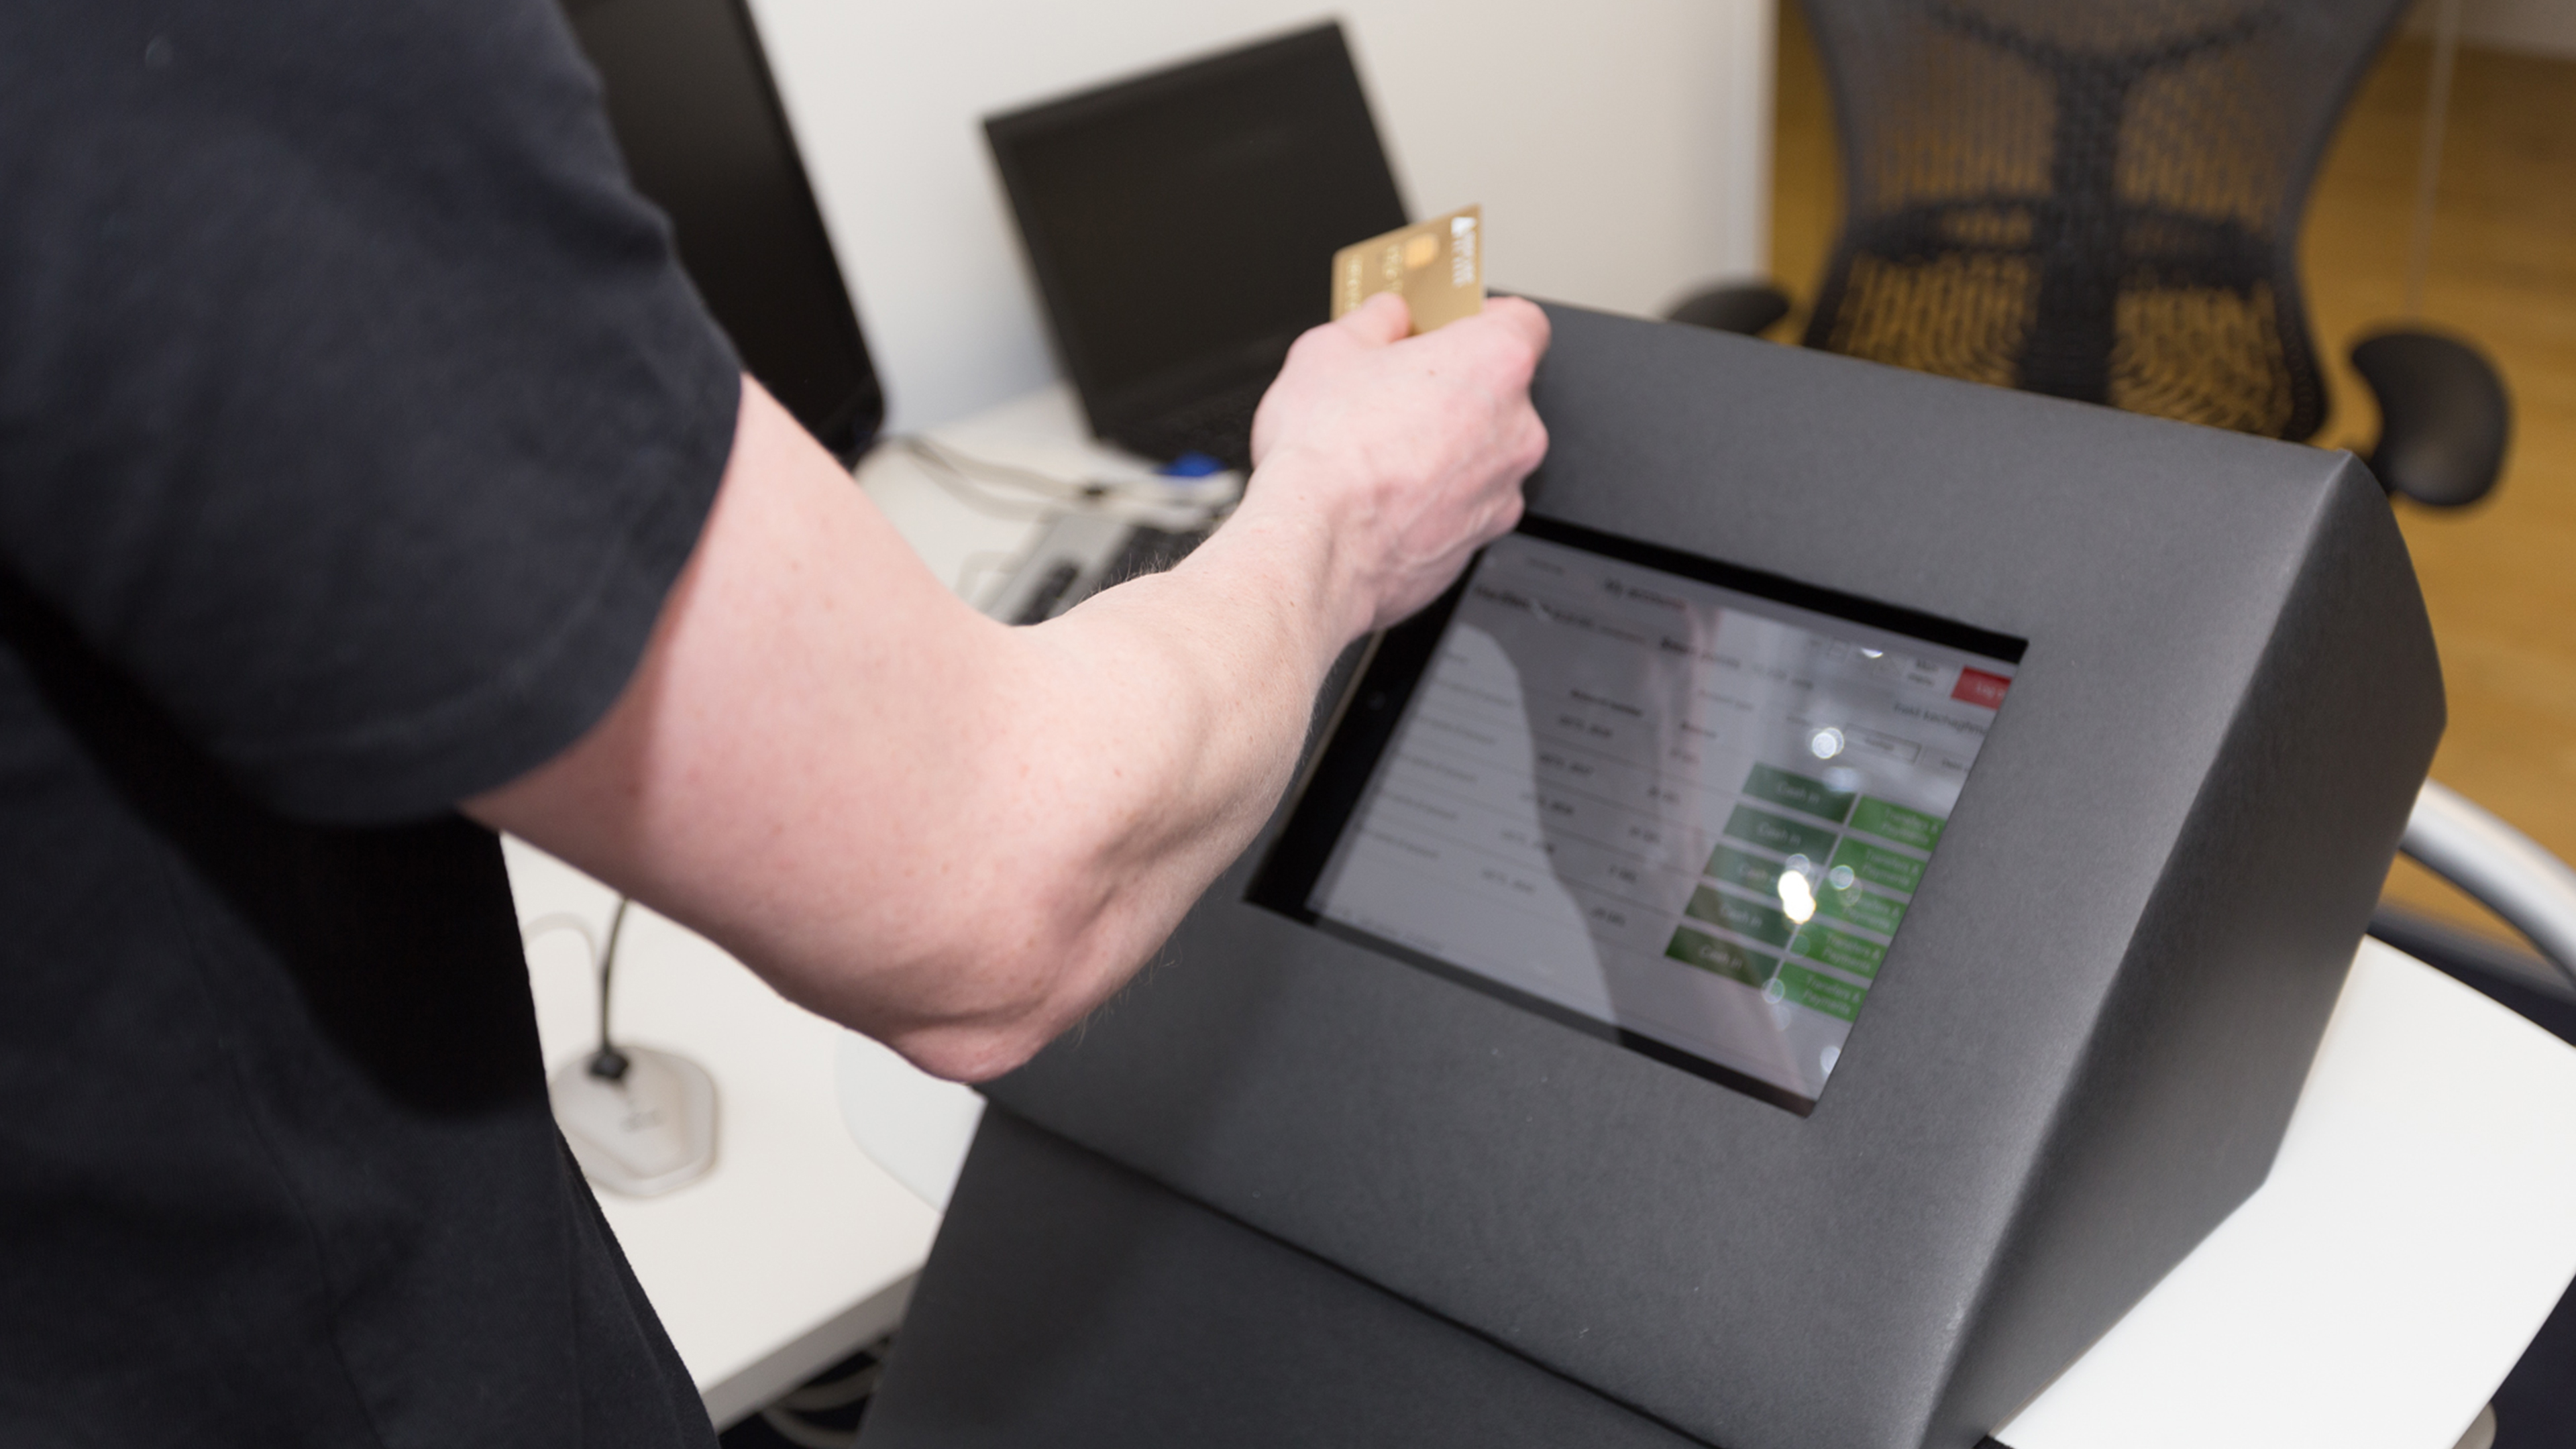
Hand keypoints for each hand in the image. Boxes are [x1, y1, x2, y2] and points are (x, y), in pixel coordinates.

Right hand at [1244, 291, 1550, 635]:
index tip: (1450, 322)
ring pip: (1482, 453)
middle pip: (1499, 391)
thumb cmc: (1329, 452)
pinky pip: (1464, 504)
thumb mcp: (1331, 348)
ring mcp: (1503, 490)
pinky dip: (1435, 498)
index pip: (1523, 320)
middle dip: (1453, 387)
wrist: (1316, 545)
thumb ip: (1374, 319)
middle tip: (1397, 388)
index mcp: (1495, 363)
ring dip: (1446, 447)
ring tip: (1382, 449)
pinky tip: (1386, 493)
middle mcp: (1516, 429)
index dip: (1482, 317)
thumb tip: (1386, 315)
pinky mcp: (1480, 539)